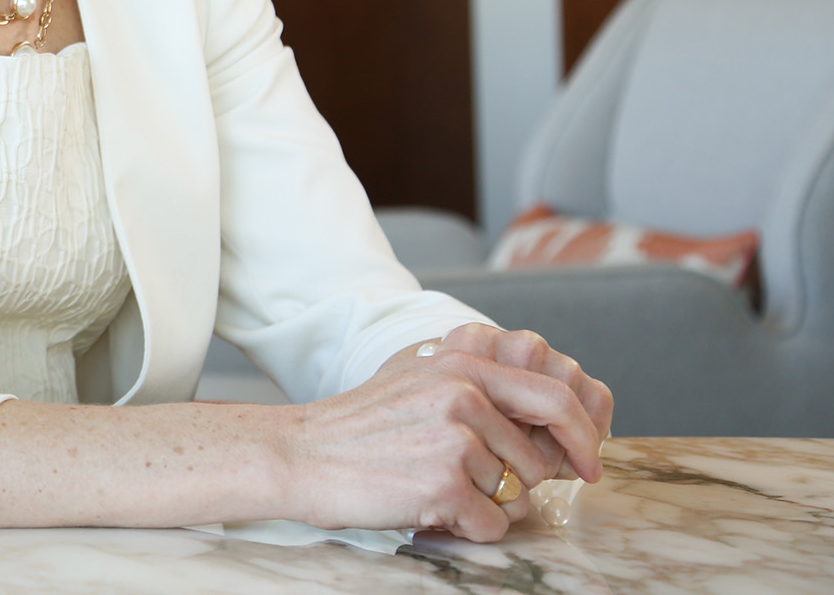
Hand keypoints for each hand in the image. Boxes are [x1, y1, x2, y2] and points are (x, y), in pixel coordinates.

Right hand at [275, 325, 609, 541]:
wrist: (302, 452)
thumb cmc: (359, 423)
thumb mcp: (417, 375)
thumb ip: (473, 378)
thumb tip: (538, 405)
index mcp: (464, 363)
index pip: (556, 396)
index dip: (583, 435)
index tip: (589, 462)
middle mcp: (466, 394)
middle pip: (541, 455)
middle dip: (530, 480)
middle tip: (492, 487)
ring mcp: (457, 438)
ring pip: (516, 494)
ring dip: (484, 502)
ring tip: (432, 484)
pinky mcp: (446, 482)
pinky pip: (491, 523)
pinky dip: (465, 526)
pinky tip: (426, 505)